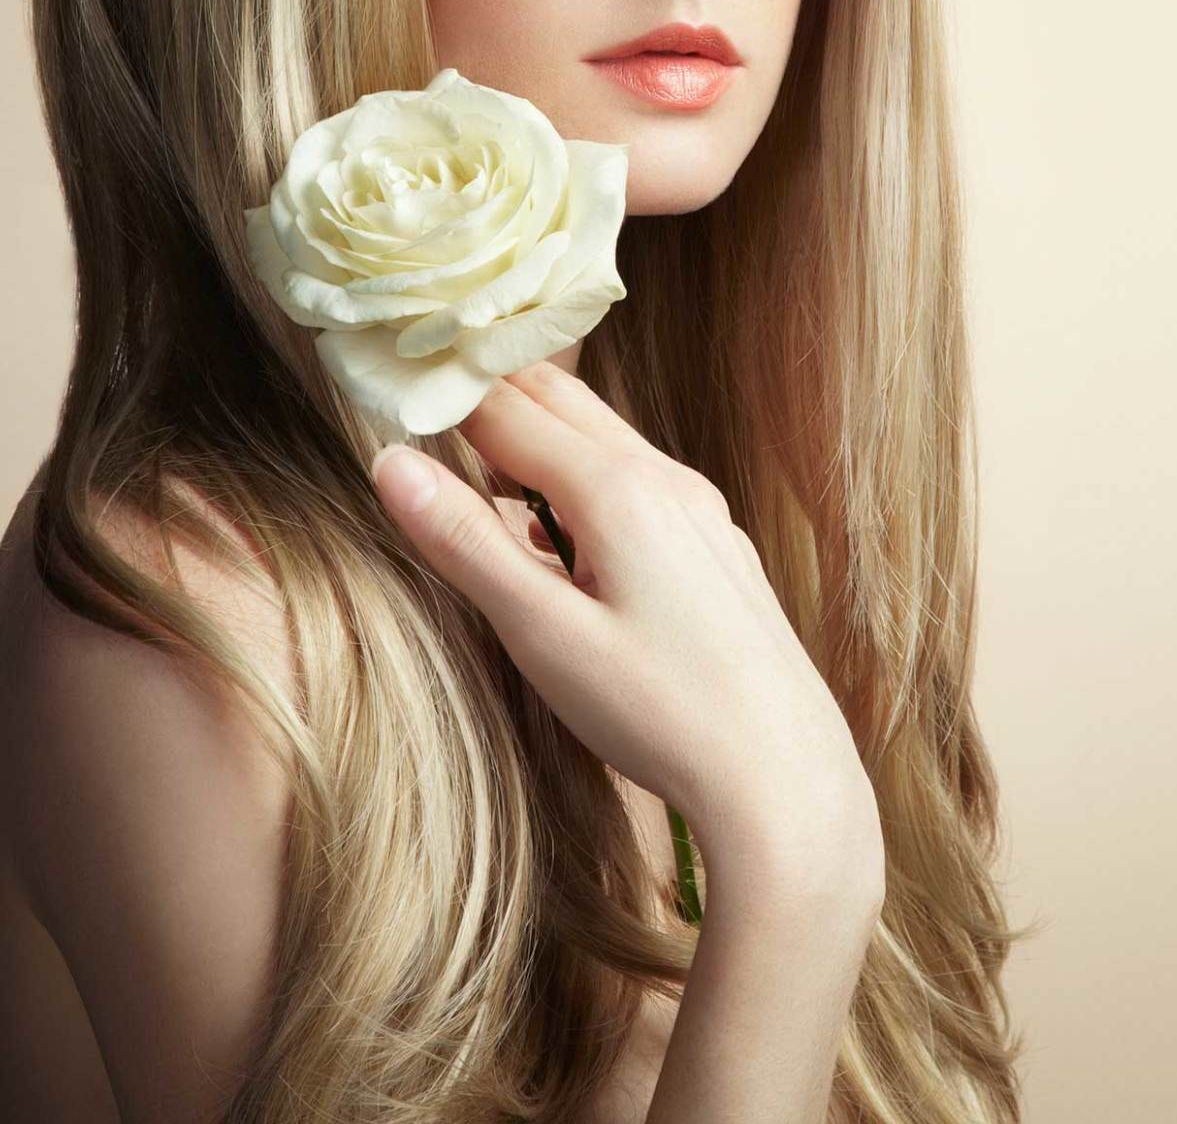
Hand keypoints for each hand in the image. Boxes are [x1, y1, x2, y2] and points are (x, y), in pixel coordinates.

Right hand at [370, 360, 883, 903]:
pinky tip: (563, 537)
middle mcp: (666, 478)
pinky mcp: (717, 543)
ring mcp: (700, 508)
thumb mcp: (544, 634)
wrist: (789, 779)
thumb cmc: (660, 713)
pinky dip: (581, 476)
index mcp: (616, 488)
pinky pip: (636, 477)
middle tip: (424, 414)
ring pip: (601, 435)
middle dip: (488, 398)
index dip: (443, 399)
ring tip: (481, 477)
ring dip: (536, 437)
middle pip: (558, 398)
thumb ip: (466, 542)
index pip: (505, 409)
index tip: (390, 396)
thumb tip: (388, 461)